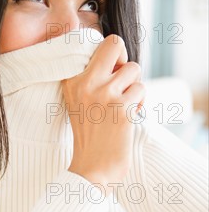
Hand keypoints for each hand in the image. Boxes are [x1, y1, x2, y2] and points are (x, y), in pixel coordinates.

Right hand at [62, 34, 144, 188]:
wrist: (92, 167)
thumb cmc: (89, 134)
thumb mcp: (78, 101)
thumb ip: (91, 77)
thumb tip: (118, 56)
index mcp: (71, 80)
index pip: (98, 45)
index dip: (111, 57)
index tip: (111, 72)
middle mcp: (85, 83)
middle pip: (115, 44)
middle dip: (124, 60)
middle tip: (122, 79)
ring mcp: (104, 94)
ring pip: (134, 69)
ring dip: (134, 87)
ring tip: (123, 104)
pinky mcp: (122, 108)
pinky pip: (141, 90)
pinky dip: (139, 103)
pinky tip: (128, 117)